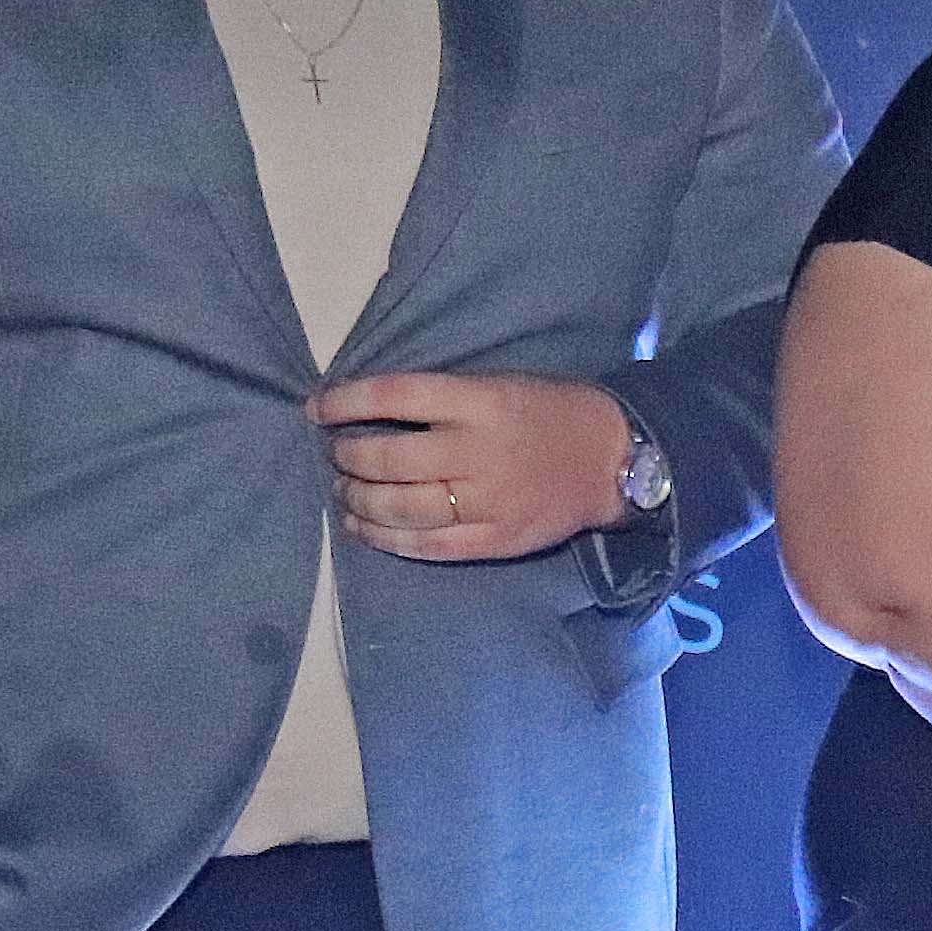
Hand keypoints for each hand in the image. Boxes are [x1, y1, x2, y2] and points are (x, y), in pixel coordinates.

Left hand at [315, 373, 634, 563]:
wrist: (615, 460)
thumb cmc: (549, 411)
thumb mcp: (499, 385)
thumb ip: (441, 401)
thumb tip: (367, 416)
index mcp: (480, 402)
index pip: (392, 396)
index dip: (344, 401)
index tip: (316, 408)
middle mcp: (478, 453)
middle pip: (386, 458)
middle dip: (347, 456)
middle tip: (338, 455)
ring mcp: (487, 502)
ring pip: (397, 507)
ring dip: (357, 499)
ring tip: (346, 492)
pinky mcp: (494, 540)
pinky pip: (425, 545)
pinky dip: (384, 538)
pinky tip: (363, 528)